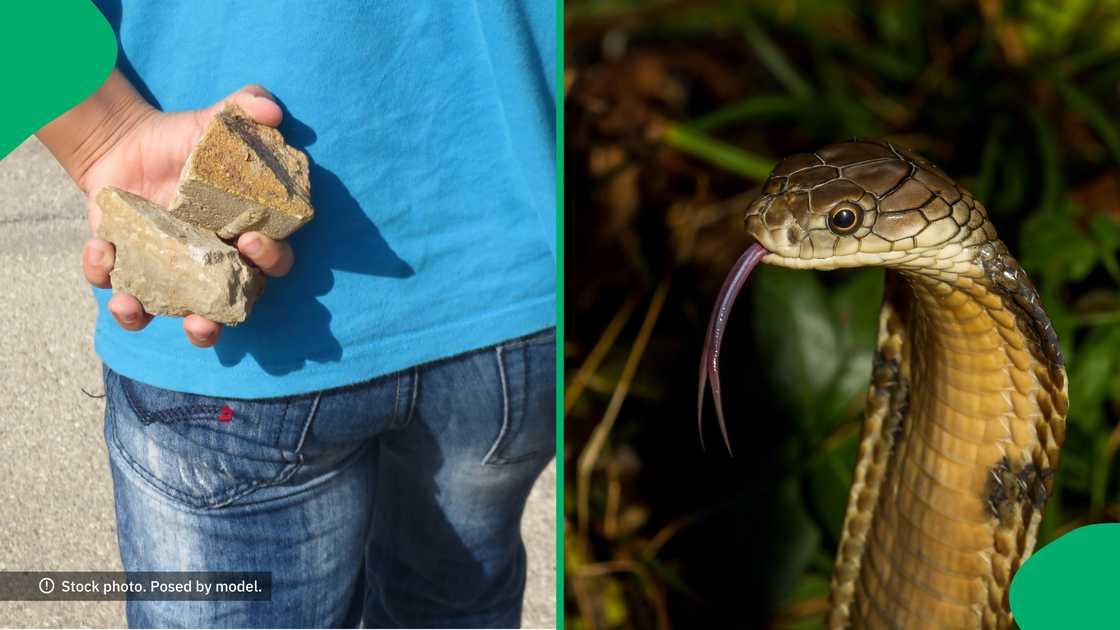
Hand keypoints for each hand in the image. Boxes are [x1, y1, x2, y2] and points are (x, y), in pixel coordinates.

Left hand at [45, 73, 294, 346]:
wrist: (125, 141)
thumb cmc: (184, 139)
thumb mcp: (215, 120)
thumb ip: (246, 108)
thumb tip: (271, 111)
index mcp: (245, 239)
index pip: (272, 263)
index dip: (271, 260)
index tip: (253, 242)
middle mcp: (211, 268)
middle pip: (224, 311)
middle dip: (214, 323)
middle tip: (203, 319)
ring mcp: (168, 273)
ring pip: (167, 315)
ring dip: (147, 318)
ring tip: (129, 307)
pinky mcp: (125, 268)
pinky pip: (113, 284)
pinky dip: (103, 274)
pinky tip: (99, 248)